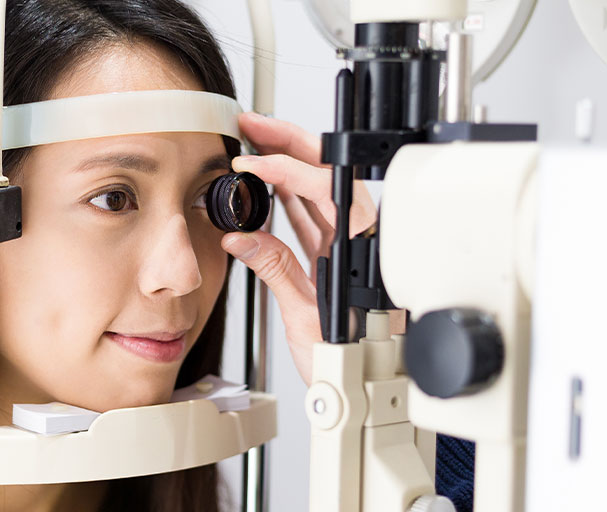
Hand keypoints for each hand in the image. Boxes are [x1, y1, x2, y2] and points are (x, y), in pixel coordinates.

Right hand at [221, 112, 376, 386]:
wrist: (364, 387)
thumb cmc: (349, 361)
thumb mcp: (305, 318)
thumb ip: (275, 270)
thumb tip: (242, 238)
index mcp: (360, 247)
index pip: (324, 188)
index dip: (284, 169)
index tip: (251, 163)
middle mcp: (360, 239)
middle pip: (328, 172)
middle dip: (289, 141)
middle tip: (253, 124)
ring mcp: (348, 245)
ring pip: (319, 188)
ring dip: (287, 162)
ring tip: (255, 143)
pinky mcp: (336, 256)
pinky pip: (312, 214)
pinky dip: (288, 194)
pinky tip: (268, 183)